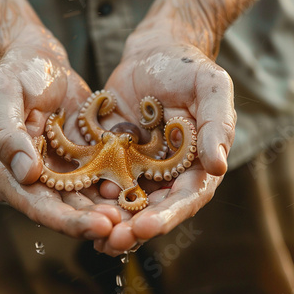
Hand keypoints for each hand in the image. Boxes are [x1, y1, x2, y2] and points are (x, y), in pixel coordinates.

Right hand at [0, 26, 120, 238]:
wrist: (40, 60)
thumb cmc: (15, 74)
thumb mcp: (3, 96)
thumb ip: (8, 134)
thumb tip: (26, 173)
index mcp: (6, 172)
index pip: (35, 204)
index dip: (65, 220)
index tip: (97, 225)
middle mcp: (33, 180)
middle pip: (64, 210)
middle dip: (94, 221)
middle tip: (125, 227)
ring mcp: (60, 172)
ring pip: (86, 200)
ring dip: (109, 210)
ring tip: (138, 217)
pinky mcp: (83, 161)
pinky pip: (100, 178)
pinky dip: (118, 187)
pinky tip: (141, 194)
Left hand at [94, 35, 235, 255]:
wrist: (154, 52)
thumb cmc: (188, 68)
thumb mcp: (211, 88)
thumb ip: (216, 125)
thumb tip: (219, 165)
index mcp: (196, 165)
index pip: (185, 198)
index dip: (167, 215)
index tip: (146, 227)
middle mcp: (166, 174)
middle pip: (152, 208)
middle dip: (133, 227)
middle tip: (113, 241)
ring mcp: (137, 168)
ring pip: (124, 202)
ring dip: (109, 220)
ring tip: (92, 234)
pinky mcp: (112, 157)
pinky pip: (100, 179)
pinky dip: (90, 195)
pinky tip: (75, 206)